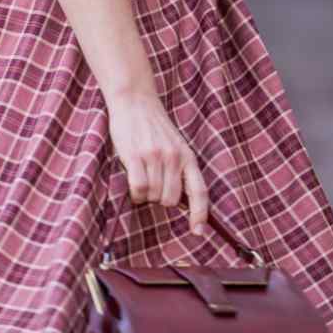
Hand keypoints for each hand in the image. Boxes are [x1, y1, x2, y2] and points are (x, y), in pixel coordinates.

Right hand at [107, 90, 209, 234]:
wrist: (135, 101)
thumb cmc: (153, 128)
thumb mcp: (175, 146)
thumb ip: (179, 169)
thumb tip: (180, 201)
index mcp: (188, 157)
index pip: (199, 192)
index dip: (200, 214)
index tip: (198, 231)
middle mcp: (174, 158)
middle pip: (170, 200)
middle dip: (159, 199)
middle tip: (151, 184)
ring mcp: (156, 157)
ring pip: (152, 196)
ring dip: (144, 195)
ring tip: (140, 176)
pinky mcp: (136, 156)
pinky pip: (138, 188)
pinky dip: (134, 192)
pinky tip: (132, 180)